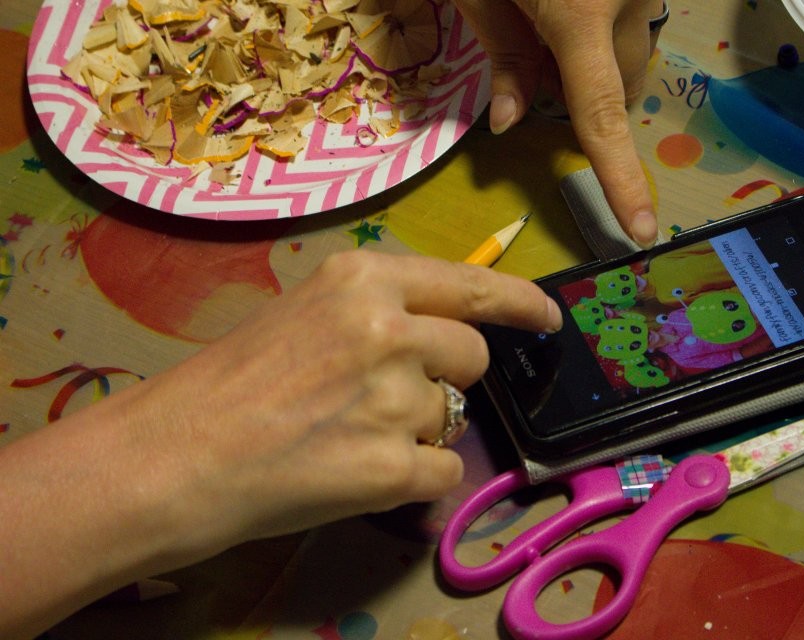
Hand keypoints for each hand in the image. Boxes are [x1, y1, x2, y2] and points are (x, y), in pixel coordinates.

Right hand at [0, 252, 561, 638]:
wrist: (172, 456)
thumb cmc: (226, 384)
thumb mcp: (304, 315)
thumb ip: (377, 314)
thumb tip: (442, 337)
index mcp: (362, 280)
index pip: (472, 284)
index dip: (520, 303)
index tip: (547, 318)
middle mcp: (387, 328)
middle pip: (472, 356)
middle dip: (445, 380)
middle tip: (384, 399)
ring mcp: (393, 397)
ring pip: (454, 418)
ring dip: (417, 431)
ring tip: (348, 437)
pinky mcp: (391, 466)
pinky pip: (444, 472)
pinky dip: (414, 480)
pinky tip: (358, 473)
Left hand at [454, 0, 664, 246]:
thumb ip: (504, 55)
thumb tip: (509, 125)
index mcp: (582, 11)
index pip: (600, 114)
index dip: (621, 181)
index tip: (642, 231)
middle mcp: (629, 3)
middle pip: (618, 89)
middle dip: (581, 94)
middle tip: (534, 49)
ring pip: (629, 58)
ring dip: (596, 61)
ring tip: (549, 13)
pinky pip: (633, 24)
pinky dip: (606, 29)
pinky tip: (572, 2)